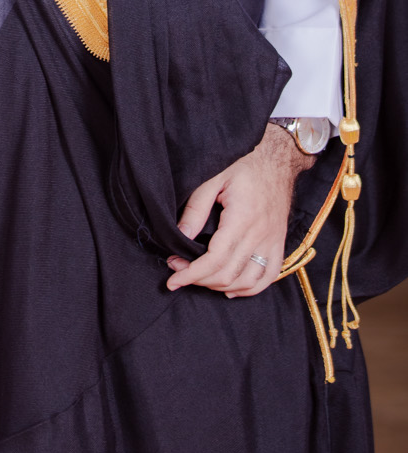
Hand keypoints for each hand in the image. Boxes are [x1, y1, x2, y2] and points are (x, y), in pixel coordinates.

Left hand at [165, 123, 310, 298]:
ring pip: (247, 281)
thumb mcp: (213, 180)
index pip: (215, 259)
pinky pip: (268, 278)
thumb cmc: (244, 169)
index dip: (191, 274)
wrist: (277, 163)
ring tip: (199, 279)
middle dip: (198, 280)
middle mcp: (260, 236)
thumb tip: (181, 235)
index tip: (173, 279)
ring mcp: (272, 243)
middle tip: (178, 271)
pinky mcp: (279, 246)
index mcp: (242, 219)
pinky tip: (230, 288)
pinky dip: (248, 289)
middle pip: (228, 274)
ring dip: (219, 287)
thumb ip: (196, 209)